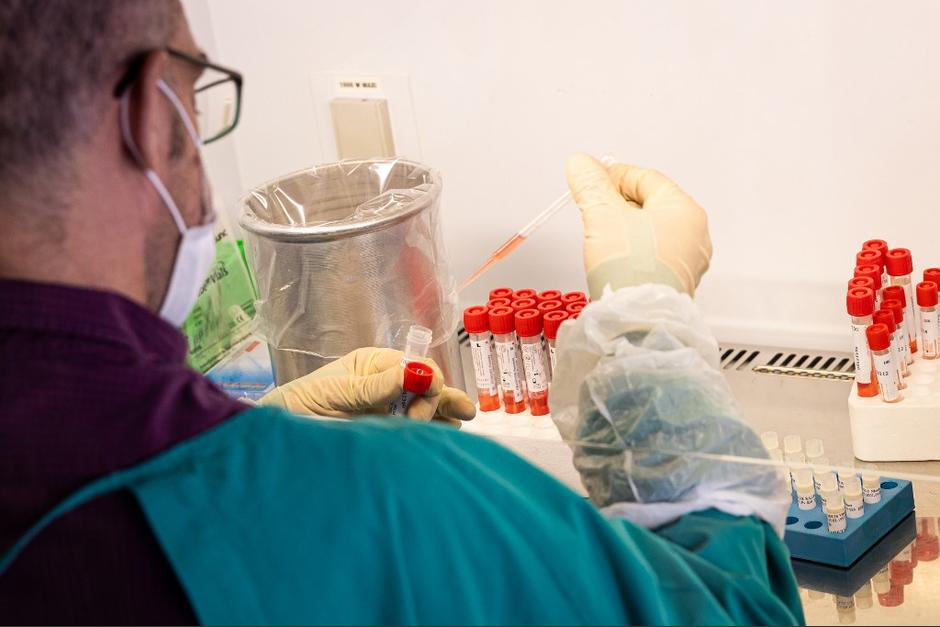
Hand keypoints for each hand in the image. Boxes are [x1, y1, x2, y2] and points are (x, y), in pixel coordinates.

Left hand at [259, 347, 475, 425]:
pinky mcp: (387, 437)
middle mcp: (387, 386)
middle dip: (440, 401)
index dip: (428, 382)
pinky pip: (417, 433)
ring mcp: (389, 413)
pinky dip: (431, 435)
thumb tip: (418, 372)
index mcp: (375, 366)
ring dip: (440, 418)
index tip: (423, 403)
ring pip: (429, 411)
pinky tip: (443, 438)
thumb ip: (378, 385)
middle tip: (446, 419)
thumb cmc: (299, 407)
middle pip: (429, 388)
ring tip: (452, 427)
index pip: (417, 366)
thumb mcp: (338, 392)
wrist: (277, 443)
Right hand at [565, 154, 711, 298]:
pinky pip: (653, 257)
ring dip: (625, 229)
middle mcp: (694, 235)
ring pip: (652, 232)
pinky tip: (615, 259)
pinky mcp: (676, 284)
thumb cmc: (631, 268)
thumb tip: (581, 164)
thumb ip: (590, 185)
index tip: (593, 179)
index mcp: (685, 211)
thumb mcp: (602, 216)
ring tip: (601, 235)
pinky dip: (633, 252)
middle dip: (618, 203)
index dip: (615, 175)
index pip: (647, 178)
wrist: (639, 321)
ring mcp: (688, 262)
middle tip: (594, 207)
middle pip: (650, 205)